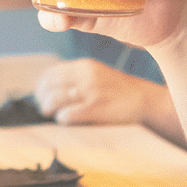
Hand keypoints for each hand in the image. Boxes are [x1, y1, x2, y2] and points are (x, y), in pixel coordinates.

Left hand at [33, 58, 159, 125]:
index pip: (50, 73)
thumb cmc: (119, 91)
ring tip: (56, 115)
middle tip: (48, 109)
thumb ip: (76, 77)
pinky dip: (64, 120)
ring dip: (51, 110)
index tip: (43, 96)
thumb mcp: (98, 74)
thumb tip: (48, 89)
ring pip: (54, 100)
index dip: (41, 87)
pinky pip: (66, 115)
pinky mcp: (94, 108)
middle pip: (48, 86)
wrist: (145, 101)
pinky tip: (70, 121)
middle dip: (43, 100)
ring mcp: (90, 92)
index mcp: (84, 66)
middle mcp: (85, 76)